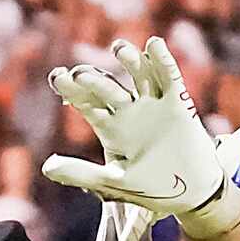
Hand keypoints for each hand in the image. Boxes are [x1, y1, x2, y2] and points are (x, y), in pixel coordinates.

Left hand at [42, 38, 239, 238]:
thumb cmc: (152, 190)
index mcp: (111, 128)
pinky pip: (169, 77)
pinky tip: (154, 45)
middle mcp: (129, 112)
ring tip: (119, 49)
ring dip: (129, 60)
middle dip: (93, 79)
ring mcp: (154, 105)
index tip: (57, 77)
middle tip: (79, 75)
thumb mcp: (114, 183)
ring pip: (138, 75)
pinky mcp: (178, 103)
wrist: (192, 195)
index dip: (71, 90)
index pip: (86, 103)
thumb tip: (47, 167)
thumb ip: (82, 174)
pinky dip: (162, 61)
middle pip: (107, 87)